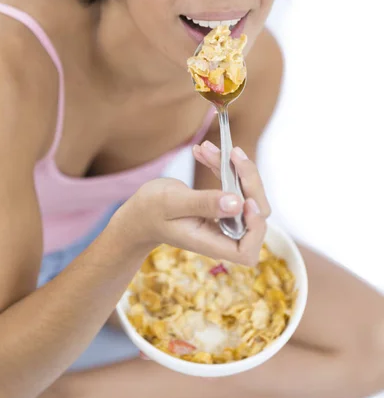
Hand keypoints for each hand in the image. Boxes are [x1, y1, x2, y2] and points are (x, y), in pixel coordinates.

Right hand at [114, 142, 269, 266]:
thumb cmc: (150, 211)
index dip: (254, 226)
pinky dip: (223, 167)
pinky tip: (203, 152)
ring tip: (207, 147)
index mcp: (211, 243)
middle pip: (256, 215)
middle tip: (232, 153)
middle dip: (248, 180)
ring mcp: (226, 222)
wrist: (141, 213)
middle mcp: (223, 236)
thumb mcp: (172, 203)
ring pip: (248, 195)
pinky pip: (235, 186)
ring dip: (233, 168)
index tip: (245, 198)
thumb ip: (204, 203)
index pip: (248, 250)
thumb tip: (237, 203)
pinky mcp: (224, 208)